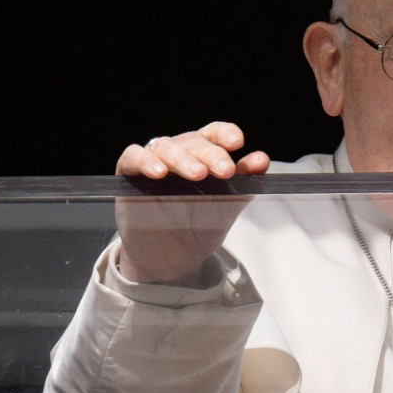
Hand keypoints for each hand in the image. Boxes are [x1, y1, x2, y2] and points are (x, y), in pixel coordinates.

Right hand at [114, 122, 269, 283]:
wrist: (172, 259)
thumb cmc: (200, 226)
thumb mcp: (226, 207)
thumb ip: (243, 184)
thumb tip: (262, 159)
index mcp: (203, 155)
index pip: (213, 134)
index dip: (224, 134)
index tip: (238, 142)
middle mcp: (179, 154)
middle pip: (193, 142)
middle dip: (211, 154)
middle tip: (225, 171)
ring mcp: (153, 162)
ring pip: (165, 147)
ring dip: (182, 159)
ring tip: (198, 174)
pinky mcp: (129, 174)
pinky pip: (133, 157)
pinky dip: (145, 160)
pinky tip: (159, 173)